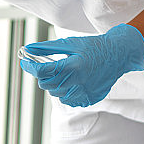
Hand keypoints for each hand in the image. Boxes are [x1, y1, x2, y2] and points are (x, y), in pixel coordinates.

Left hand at [20, 24, 143, 107]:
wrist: (118, 55)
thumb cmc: (93, 47)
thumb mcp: (69, 43)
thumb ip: (47, 48)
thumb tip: (28, 49)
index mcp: (73, 66)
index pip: (43, 71)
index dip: (30, 66)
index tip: (25, 61)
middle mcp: (79, 82)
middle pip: (46, 84)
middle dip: (42, 75)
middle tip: (45, 66)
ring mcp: (85, 93)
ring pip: (55, 94)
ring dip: (53, 84)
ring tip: (62, 73)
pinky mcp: (90, 99)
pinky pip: (68, 100)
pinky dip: (64, 92)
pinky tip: (71, 81)